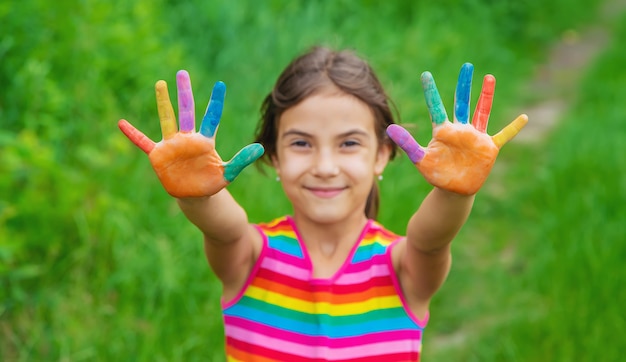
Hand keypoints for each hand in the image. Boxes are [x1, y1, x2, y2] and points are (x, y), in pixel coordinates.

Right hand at [118, 70, 263, 197]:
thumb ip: (241, 160)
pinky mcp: (159, 156)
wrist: (195, 196)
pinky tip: (121, 123)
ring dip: (163, 103)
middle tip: (182, 73)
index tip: (220, 85)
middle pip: (186, 111)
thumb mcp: (228, 173)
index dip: (216, 102)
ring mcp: (172, 145)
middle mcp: (188, 138)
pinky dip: (133, 134)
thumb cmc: (211, 183)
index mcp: (205, 141)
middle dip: (185, 92)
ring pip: (167, 120)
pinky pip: (144, 143)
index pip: (212, 117)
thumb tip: (260, 148)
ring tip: (161, 84)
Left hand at [387, 63, 526, 194]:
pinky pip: (503, 136)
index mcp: (443, 131)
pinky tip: (524, 117)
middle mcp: (460, 129)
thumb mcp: (420, 159)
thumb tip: (389, 128)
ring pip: (482, 112)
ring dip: (486, 96)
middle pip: (462, 102)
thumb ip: (407, 143)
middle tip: (466, 66)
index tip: (425, 75)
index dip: (431, 92)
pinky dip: (513, 128)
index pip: (436, 107)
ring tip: (489, 77)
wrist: (453, 190)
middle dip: (464, 85)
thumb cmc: (436, 174)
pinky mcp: (488, 148)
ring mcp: (475, 137)